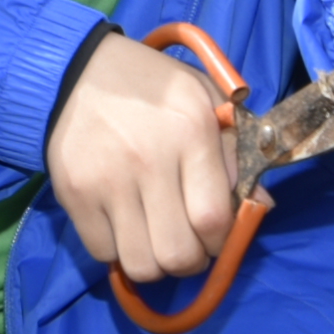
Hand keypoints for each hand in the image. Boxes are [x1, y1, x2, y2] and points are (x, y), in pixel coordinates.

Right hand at [46, 32, 250, 292]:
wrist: (81, 69)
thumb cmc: (156, 88)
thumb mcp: (207, 101)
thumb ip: (237, 151)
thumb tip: (259, 204)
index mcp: (191, 133)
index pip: (213, 220)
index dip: (222, 243)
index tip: (217, 237)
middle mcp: (148, 160)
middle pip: (177, 254)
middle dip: (191, 262)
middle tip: (188, 244)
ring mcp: (106, 181)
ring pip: (140, 264)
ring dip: (155, 264)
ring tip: (156, 241)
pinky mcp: (74, 194)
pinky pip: (102, 252)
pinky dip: (117, 251)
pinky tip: (125, 227)